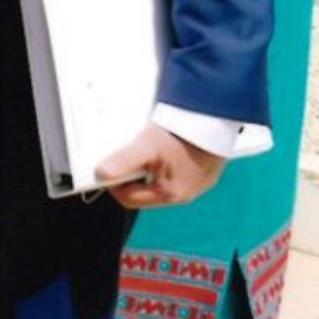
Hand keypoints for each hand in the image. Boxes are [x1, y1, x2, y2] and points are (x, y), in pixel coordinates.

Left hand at [96, 123, 226, 207]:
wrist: (217, 120)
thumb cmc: (184, 136)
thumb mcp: (147, 147)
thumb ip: (124, 161)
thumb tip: (101, 174)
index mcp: (169, 194)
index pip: (129, 198)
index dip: (113, 184)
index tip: (106, 167)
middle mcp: (185, 194)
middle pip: (145, 190)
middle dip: (131, 175)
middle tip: (127, 154)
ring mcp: (197, 183)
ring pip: (161, 180)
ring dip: (149, 166)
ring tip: (147, 148)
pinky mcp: (206, 171)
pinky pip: (178, 171)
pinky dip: (167, 161)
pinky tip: (165, 146)